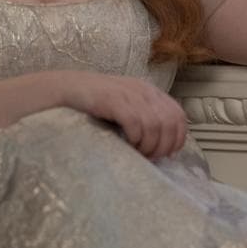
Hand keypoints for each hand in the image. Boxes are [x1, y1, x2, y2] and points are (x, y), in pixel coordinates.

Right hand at [58, 70, 187, 160]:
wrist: (67, 90)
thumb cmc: (95, 104)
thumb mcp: (127, 106)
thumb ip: (145, 118)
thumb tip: (164, 146)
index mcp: (150, 91)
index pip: (179, 116)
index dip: (177, 138)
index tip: (165, 154)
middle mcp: (143, 90)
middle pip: (170, 123)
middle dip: (163, 146)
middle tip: (148, 157)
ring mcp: (129, 94)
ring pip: (156, 126)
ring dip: (149, 146)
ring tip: (137, 153)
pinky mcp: (115, 100)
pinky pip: (136, 124)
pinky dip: (135, 139)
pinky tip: (127, 144)